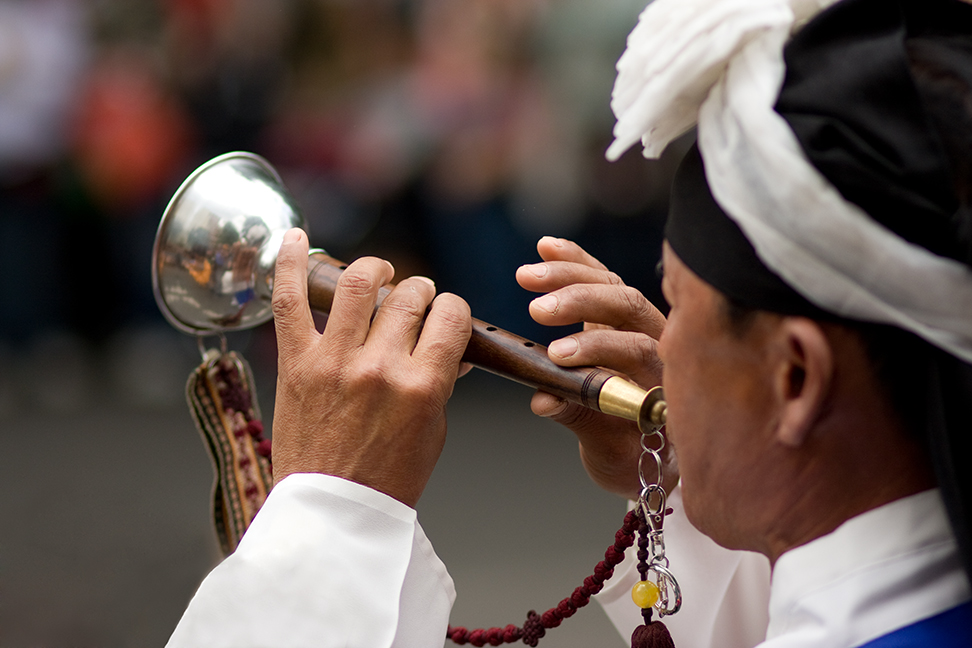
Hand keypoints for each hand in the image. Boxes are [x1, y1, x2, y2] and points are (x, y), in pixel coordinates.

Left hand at [270, 229, 471, 506]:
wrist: (334, 512)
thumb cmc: (388, 478)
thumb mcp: (433, 430)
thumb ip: (441, 381)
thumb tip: (450, 346)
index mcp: (422, 386)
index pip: (451, 316)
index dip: (453, 309)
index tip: (447, 316)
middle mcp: (379, 367)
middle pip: (410, 297)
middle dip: (420, 292)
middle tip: (415, 302)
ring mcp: (334, 361)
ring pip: (360, 284)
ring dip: (377, 269)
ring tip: (380, 274)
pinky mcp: (296, 363)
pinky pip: (289, 300)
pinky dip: (290, 263)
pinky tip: (293, 237)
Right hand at [515, 236, 674, 498]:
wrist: (650, 457)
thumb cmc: (635, 459)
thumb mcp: (609, 453)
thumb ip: (579, 420)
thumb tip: (542, 399)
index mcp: (666, 381)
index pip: (638, 349)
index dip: (598, 348)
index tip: (559, 356)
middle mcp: (661, 344)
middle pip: (628, 306)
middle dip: (581, 302)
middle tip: (539, 310)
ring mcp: (641, 325)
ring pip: (613, 285)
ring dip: (570, 275)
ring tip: (527, 274)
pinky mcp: (619, 314)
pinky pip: (602, 279)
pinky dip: (575, 261)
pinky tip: (546, 247)